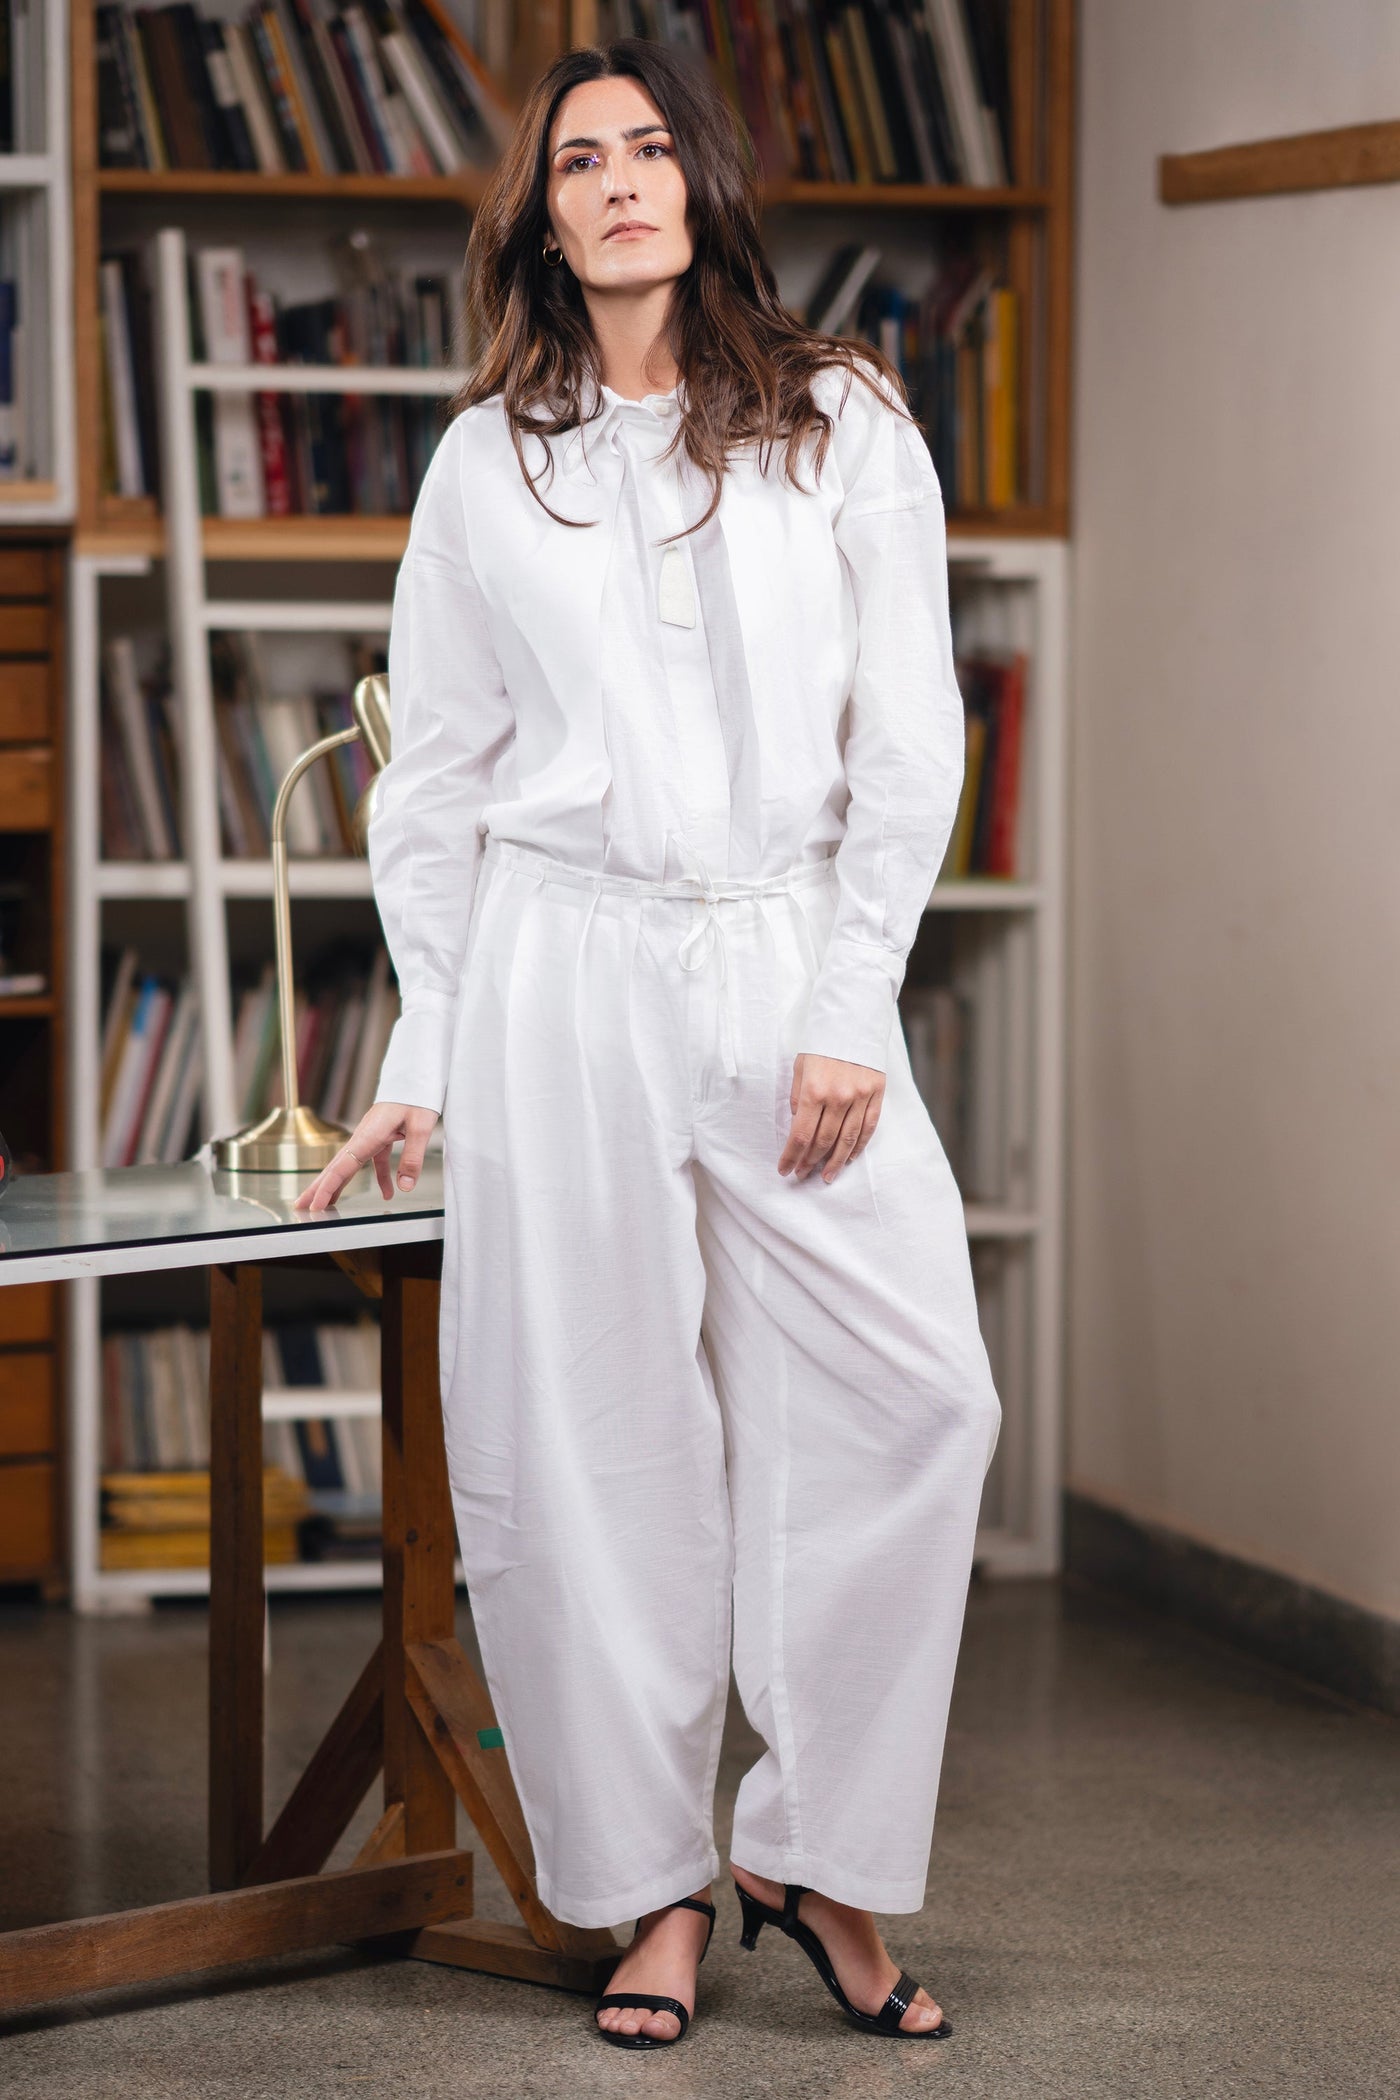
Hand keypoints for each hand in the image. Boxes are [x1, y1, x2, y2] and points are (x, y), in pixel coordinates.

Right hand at [292, 1101, 439, 1212]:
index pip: (343, 1166)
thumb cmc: (417, 1094)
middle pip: (336, 1167)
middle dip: (318, 1188)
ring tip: (327, 1205)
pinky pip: (373, 1161)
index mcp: (368, 1133)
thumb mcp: (421, 1126)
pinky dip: (378, 1178)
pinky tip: (388, 1193)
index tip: (316, 1204)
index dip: (327, 1187)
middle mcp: (364, 1135)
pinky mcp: (381, 1136)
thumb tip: (405, 1186)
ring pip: (349, 1165)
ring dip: (338, 1185)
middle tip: (301, 1207)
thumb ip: (413, 1158)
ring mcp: (370, 1136)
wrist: (418, 1073)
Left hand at [778, 1052, 884, 1183]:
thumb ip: (798, 1098)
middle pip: (823, 1141)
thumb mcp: (800, 1067)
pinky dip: (858, 1146)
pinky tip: (849, 1158)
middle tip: (802, 1175)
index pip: (801, 1134)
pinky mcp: (877, 1094)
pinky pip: (868, 1127)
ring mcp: (860, 1097)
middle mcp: (838, 1097)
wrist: (853, 1019)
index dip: (792, 1156)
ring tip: (826, 1177)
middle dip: (810, 1162)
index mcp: (814, 1090)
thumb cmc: (821, 1043)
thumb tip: (798, 1126)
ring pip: (848, 1140)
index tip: (785, 1169)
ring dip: (835, 1162)